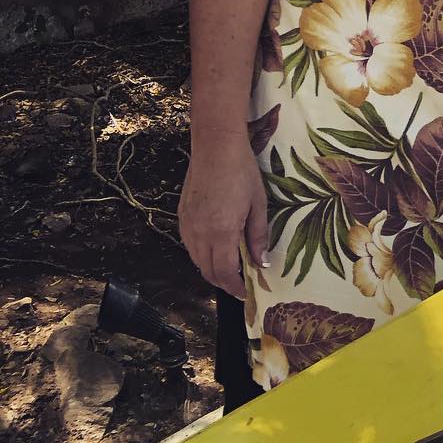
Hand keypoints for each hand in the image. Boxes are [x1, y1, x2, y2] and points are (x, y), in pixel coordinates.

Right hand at [179, 133, 269, 298]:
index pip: (225, 273)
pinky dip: (201, 256)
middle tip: (239, 285)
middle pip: (208, 271)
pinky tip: (215, 250)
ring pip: (196, 261)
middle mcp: (200, 234)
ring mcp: (188, 226)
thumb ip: (258, 236)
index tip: (246, 294)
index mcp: (222, 232)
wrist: (215, 148)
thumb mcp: (258, 204)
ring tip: (229, 270)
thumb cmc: (242, 173)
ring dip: (211, 270)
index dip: (235, 287)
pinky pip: (190, 246)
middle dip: (223, 283)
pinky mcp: (181, 217)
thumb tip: (260, 263)